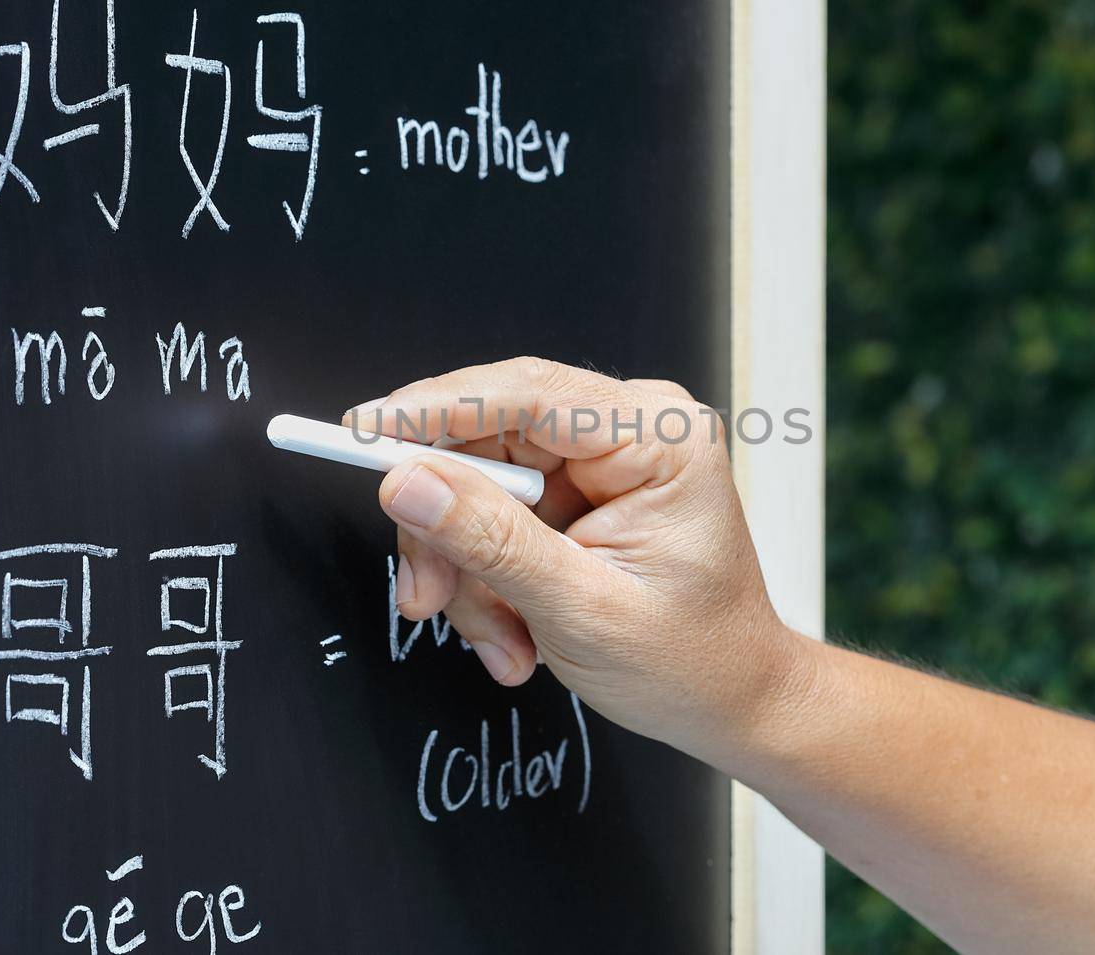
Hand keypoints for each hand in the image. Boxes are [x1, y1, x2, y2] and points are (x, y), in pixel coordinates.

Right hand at [345, 356, 803, 762]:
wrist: (731, 700)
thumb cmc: (691, 661)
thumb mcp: (581, 611)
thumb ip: (491, 542)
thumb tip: (407, 482)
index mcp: (656, 437)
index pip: (525, 393)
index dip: (433, 410)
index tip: (363, 434)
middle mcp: (629, 429)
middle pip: (486, 440)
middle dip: (450, 529)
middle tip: (426, 598)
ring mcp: (602, 458)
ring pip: (476, 484)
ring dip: (469, 571)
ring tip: (502, 640)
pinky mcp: (578, 490)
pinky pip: (493, 515)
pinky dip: (486, 577)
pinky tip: (516, 629)